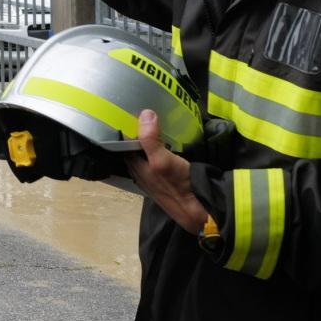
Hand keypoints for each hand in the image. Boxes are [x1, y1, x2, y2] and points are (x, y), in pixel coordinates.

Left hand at [127, 110, 212, 235]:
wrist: (198, 210)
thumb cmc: (177, 185)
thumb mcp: (162, 160)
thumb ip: (151, 140)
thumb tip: (145, 114)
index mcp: (135, 167)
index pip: (122, 144)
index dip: (124, 128)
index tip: (128, 111)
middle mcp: (141, 172)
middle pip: (133, 149)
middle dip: (135, 133)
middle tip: (142, 113)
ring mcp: (153, 177)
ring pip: (145, 154)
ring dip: (147, 141)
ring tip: (153, 122)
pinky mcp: (166, 178)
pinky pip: (157, 159)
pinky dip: (158, 148)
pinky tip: (166, 141)